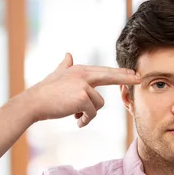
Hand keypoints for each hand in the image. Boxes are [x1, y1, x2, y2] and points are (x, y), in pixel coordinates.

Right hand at [24, 53, 139, 127]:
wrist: (34, 102)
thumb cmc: (45, 91)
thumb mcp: (57, 75)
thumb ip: (64, 65)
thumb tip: (68, 54)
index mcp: (80, 70)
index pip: (105, 71)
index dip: (120, 73)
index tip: (134, 73)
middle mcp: (83, 74)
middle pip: (110, 76)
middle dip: (126, 78)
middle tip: (139, 78)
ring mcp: (83, 85)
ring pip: (98, 104)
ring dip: (88, 113)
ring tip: (75, 115)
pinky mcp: (82, 98)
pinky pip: (92, 113)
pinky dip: (84, 120)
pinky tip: (74, 119)